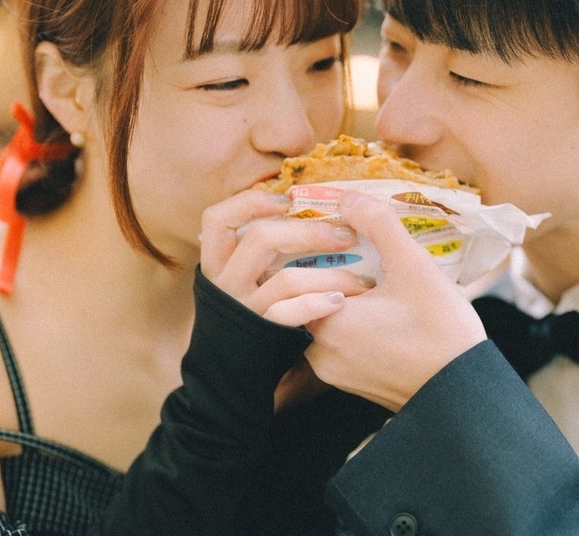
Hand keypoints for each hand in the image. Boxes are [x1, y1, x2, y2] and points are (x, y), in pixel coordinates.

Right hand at [199, 189, 372, 325]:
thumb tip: (309, 212)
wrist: (240, 379)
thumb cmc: (260, 316)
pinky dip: (316, 304)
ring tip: (361, 279)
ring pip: (284, 279)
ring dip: (329, 273)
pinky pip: (289, 314)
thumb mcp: (251, 279)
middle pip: (259, 240)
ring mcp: (244, 311)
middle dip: (309, 232)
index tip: (287, 200)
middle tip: (346, 234)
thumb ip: (269, 249)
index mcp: (221, 263)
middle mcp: (226, 285)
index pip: (218, 220)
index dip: (249, 203)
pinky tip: (339, 302)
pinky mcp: (263, 336)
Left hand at [304, 190, 486, 411]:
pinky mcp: (348, 384)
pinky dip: (349, 323)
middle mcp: (318, 352)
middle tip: (364, 262)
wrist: (464, 393)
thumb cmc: (442, 330)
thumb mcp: (415, 266)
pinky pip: (334, 343)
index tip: (349, 242)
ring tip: (377, 286)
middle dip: (331, 274)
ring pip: (319, 320)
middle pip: (305, 298)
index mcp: (326, 323)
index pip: (298, 276)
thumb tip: (346, 198)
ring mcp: (332, 373)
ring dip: (341, 299)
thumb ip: (378, 224)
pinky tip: (383, 314)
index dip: (321, 253)